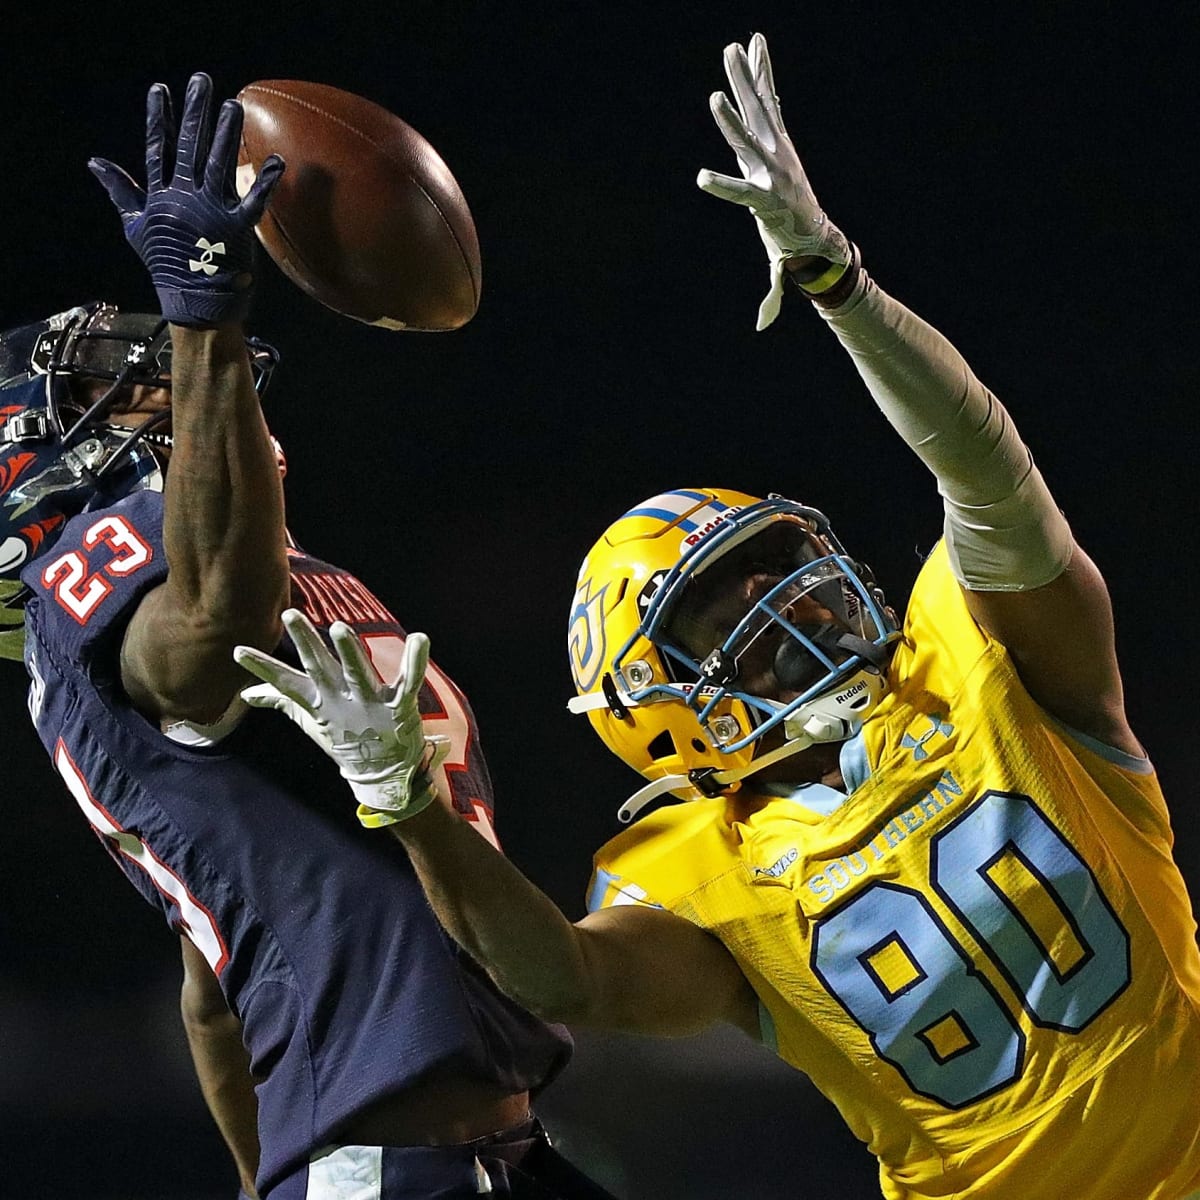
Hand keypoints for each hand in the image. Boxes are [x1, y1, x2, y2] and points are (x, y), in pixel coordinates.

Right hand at [89, 72, 284, 325]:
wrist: (194, 303)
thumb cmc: (168, 265)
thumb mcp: (135, 227)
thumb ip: (120, 191)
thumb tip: (95, 162)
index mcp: (160, 196)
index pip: (157, 148)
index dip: (159, 118)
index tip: (160, 90)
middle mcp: (184, 198)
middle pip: (189, 146)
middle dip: (195, 112)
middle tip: (201, 80)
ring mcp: (210, 212)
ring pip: (219, 163)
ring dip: (227, 133)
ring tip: (233, 105)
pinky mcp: (235, 229)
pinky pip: (253, 201)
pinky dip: (265, 182)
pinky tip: (276, 161)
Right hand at [234, 609, 448, 827]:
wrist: (383, 774)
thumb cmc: (345, 738)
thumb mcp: (311, 719)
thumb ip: (281, 700)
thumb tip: (247, 694)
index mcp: (320, 701)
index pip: (286, 681)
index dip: (264, 668)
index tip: (238, 651)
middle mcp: (342, 699)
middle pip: (320, 667)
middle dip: (306, 641)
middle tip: (291, 614)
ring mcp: (371, 703)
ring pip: (358, 672)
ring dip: (348, 651)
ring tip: (339, 628)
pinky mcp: (399, 706)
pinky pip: (409, 680)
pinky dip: (415, 660)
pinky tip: (420, 637)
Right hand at [697, 33, 850, 328]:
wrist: (816, 226)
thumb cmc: (788, 247)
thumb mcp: (778, 268)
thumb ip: (772, 293)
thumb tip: (763, 327)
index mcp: (765, 200)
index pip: (741, 193)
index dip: (723, 188)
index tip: (700, 179)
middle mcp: (771, 168)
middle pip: (747, 140)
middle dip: (731, 120)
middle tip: (715, 95)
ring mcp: (776, 147)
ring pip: (757, 108)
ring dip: (743, 77)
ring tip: (732, 47)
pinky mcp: (779, 133)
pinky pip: (769, 97)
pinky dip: (762, 70)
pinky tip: (753, 44)